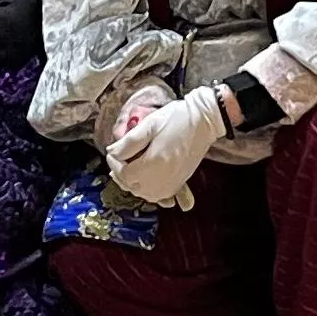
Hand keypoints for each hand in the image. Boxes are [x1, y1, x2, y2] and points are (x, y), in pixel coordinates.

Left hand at [106, 84, 232, 206]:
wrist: (204, 121)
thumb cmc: (177, 118)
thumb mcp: (148, 125)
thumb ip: (128, 142)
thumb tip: (112, 152)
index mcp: (153, 164)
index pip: (124, 174)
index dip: (114, 163)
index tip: (112, 152)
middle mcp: (162, 179)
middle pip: (132, 186)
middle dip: (121, 175)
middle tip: (116, 161)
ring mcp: (172, 183)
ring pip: (144, 194)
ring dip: (133, 185)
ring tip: (126, 172)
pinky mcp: (180, 182)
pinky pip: (161, 196)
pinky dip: (150, 193)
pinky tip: (145, 185)